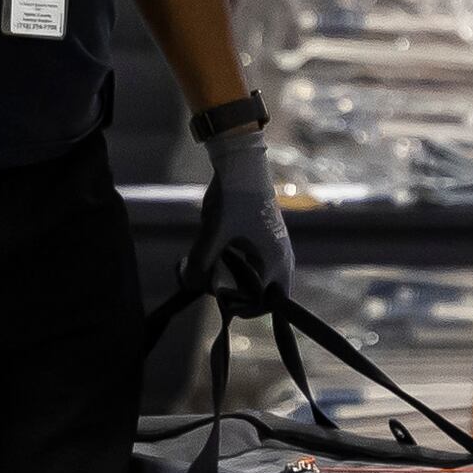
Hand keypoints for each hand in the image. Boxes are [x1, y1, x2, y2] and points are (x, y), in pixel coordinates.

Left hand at [202, 129, 295, 303]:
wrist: (243, 164)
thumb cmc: (232, 197)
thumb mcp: (212, 233)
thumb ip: (200, 262)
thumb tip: (190, 284)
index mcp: (275, 260)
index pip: (267, 303)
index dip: (245, 309)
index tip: (222, 302)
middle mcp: (283, 257)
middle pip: (271, 295)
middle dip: (247, 298)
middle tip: (224, 293)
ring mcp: (279, 248)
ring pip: (267, 279)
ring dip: (246, 283)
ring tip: (222, 274)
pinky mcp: (271, 239)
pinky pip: (263, 265)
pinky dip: (247, 269)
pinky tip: (226, 258)